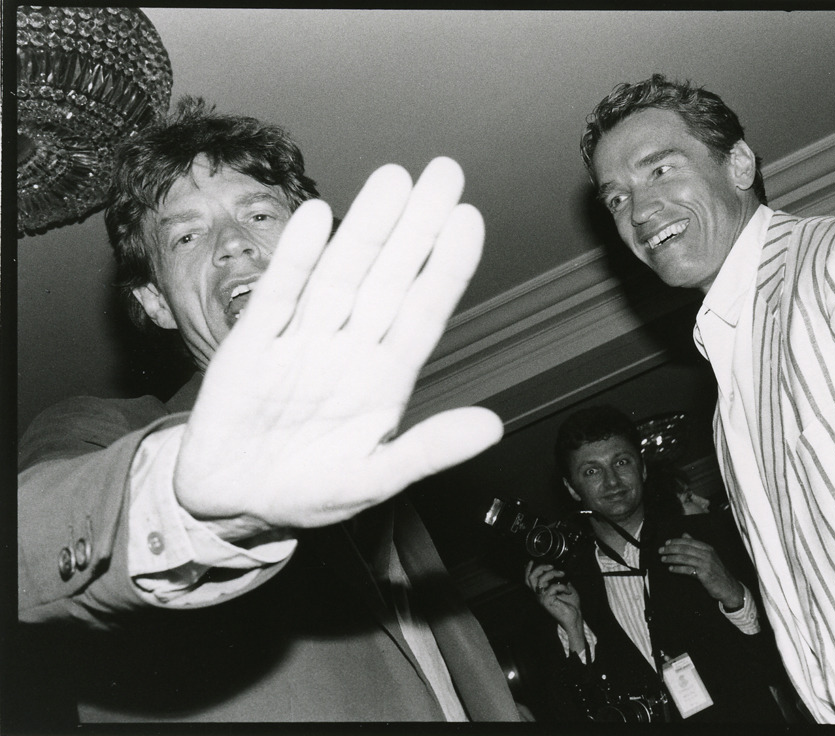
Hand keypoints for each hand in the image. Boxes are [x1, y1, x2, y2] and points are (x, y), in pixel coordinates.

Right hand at [174, 157, 502, 538]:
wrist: (230, 502)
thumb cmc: (307, 491)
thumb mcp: (373, 481)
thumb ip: (427, 452)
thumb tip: (491, 427)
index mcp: (384, 378)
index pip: (423, 312)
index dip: (446, 267)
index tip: (469, 219)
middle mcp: (348, 349)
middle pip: (388, 277)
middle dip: (416, 227)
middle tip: (444, 172)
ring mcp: (302, 342)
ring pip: (340, 274)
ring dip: (365, 228)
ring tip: (392, 180)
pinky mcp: (253, 345)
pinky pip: (279, 295)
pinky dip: (297, 258)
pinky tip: (319, 217)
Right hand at [525, 560, 583, 636]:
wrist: (574, 617)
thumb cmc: (571, 605)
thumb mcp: (566, 588)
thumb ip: (561, 580)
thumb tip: (561, 572)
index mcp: (542, 591)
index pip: (529, 580)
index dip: (528, 570)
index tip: (532, 561)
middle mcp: (539, 595)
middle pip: (531, 578)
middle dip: (540, 568)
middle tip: (552, 566)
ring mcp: (542, 598)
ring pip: (540, 580)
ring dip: (553, 574)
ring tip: (562, 574)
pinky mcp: (547, 601)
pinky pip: (553, 587)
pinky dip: (562, 586)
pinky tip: (568, 590)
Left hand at [660, 533, 745, 609]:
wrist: (728, 586)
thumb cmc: (716, 571)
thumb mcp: (707, 556)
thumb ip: (695, 545)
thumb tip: (684, 534)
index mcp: (707, 548)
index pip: (689, 541)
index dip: (676, 541)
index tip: (666, 543)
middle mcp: (707, 554)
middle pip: (685, 549)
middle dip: (671, 549)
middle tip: (661, 551)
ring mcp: (706, 564)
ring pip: (685, 558)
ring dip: (672, 558)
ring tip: (663, 559)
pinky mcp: (704, 574)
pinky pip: (688, 570)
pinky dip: (678, 569)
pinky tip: (671, 569)